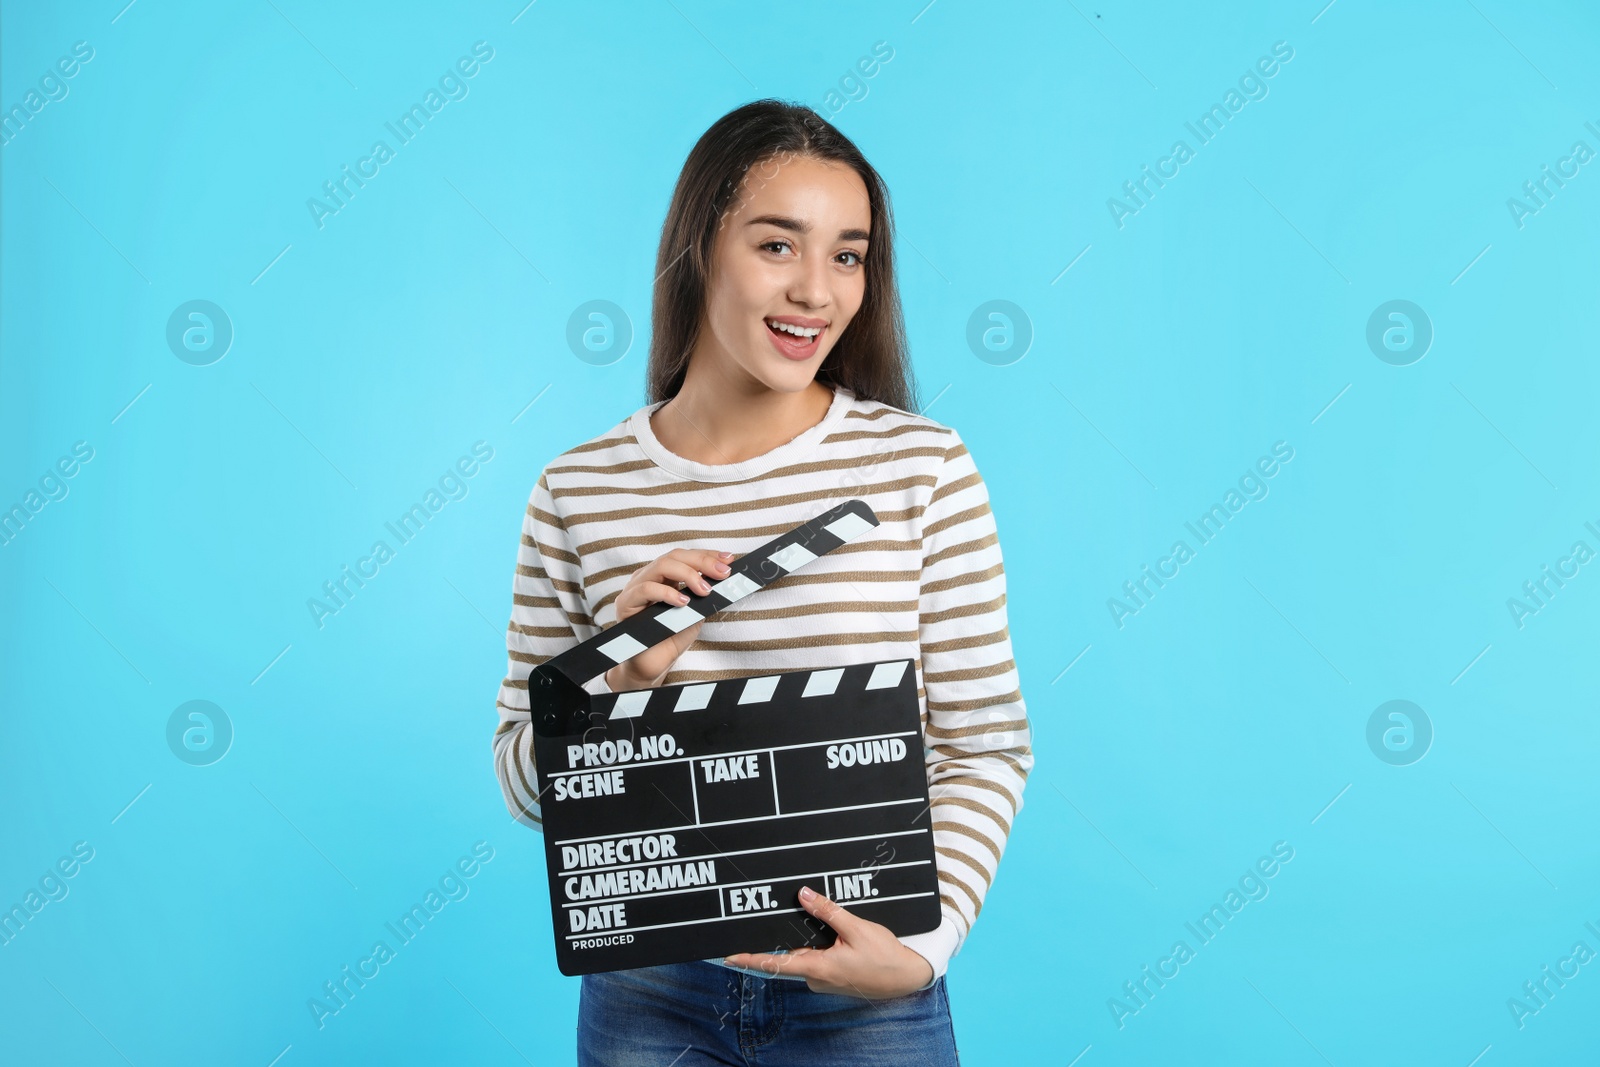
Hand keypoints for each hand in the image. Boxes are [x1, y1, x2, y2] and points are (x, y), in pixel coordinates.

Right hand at [604, 548, 735, 690]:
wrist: (655, 664)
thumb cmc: (672, 637)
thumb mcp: (696, 611)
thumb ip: (704, 593)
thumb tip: (723, 575)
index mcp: (663, 576)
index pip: (685, 556)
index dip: (707, 555)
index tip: (728, 559)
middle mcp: (648, 577)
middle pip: (674, 556)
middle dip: (702, 561)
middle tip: (723, 573)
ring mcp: (635, 588)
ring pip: (661, 566)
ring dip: (688, 575)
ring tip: (705, 590)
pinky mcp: (626, 603)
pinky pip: (646, 589)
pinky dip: (667, 593)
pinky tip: (683, 602)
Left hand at [722, 885, 934, 999]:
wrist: (907, 978)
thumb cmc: (884, 957)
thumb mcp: (856, 928)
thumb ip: (827, 912)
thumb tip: (803, 895)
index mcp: (818, 967)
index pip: (775, 963)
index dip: (750, 959)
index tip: (728, 956)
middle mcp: (816, 977)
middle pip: (789, 954)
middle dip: (784, 936)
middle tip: (779, 915)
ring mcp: (824, 980)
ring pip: (804, 955)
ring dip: (806, 940)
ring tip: (816, 921)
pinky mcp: (832, 978)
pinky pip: (817, 960)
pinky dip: (817, 946)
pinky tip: (830, 934)